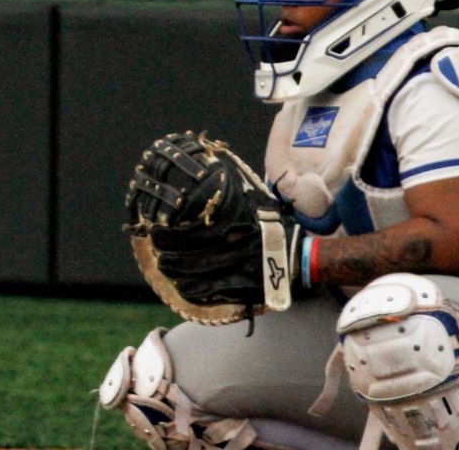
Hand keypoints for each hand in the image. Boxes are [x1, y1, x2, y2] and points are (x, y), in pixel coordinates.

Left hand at [124, 131, 298, 324]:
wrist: (302, 255)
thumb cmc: (271, 223)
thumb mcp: (253, 200)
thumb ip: (229, 190)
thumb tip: (204, 166)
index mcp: (240, 225)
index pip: (196, 233)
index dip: (171, 236)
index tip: (155, 232)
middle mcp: (240, 249)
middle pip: (194, 257)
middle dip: (169, 255)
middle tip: (158, 249)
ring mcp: (243, 272)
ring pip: (200, 276)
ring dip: (177, 272)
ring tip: (165, 265)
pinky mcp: (248, 290)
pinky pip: (214, 293)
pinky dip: (193, 290)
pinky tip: (182, 285)